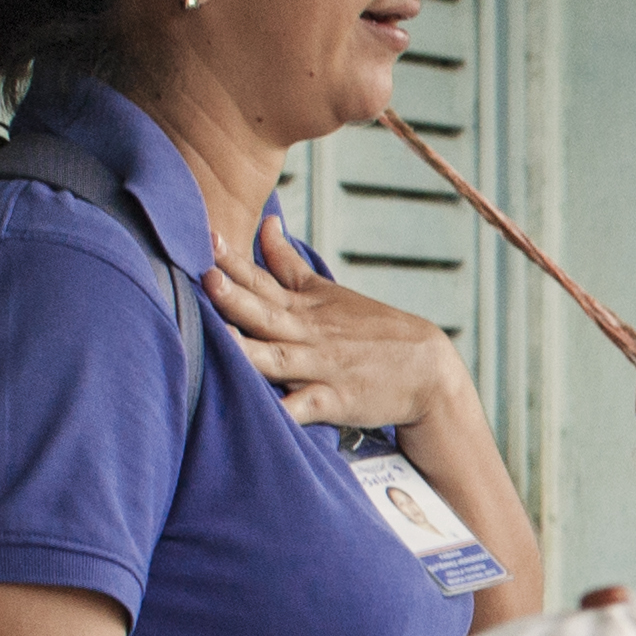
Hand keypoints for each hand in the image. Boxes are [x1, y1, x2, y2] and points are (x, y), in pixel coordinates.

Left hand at [206, 220, 474, 436]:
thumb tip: (266, 222)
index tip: (208, 238)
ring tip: (219, 336)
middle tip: (207, 277)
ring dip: (248, 349)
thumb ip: (288, 262)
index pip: (263, 279)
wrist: (428, 372)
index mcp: (304, 306)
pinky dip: (285, 411)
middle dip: (235, 298)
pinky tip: (261, 413)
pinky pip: (304, 408)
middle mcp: (308, 334)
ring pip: (277, 359)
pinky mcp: (334, 402)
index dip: (234, 262)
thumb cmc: (372, 331)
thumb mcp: (330, 292)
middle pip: (265, 314)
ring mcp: (320, 369)